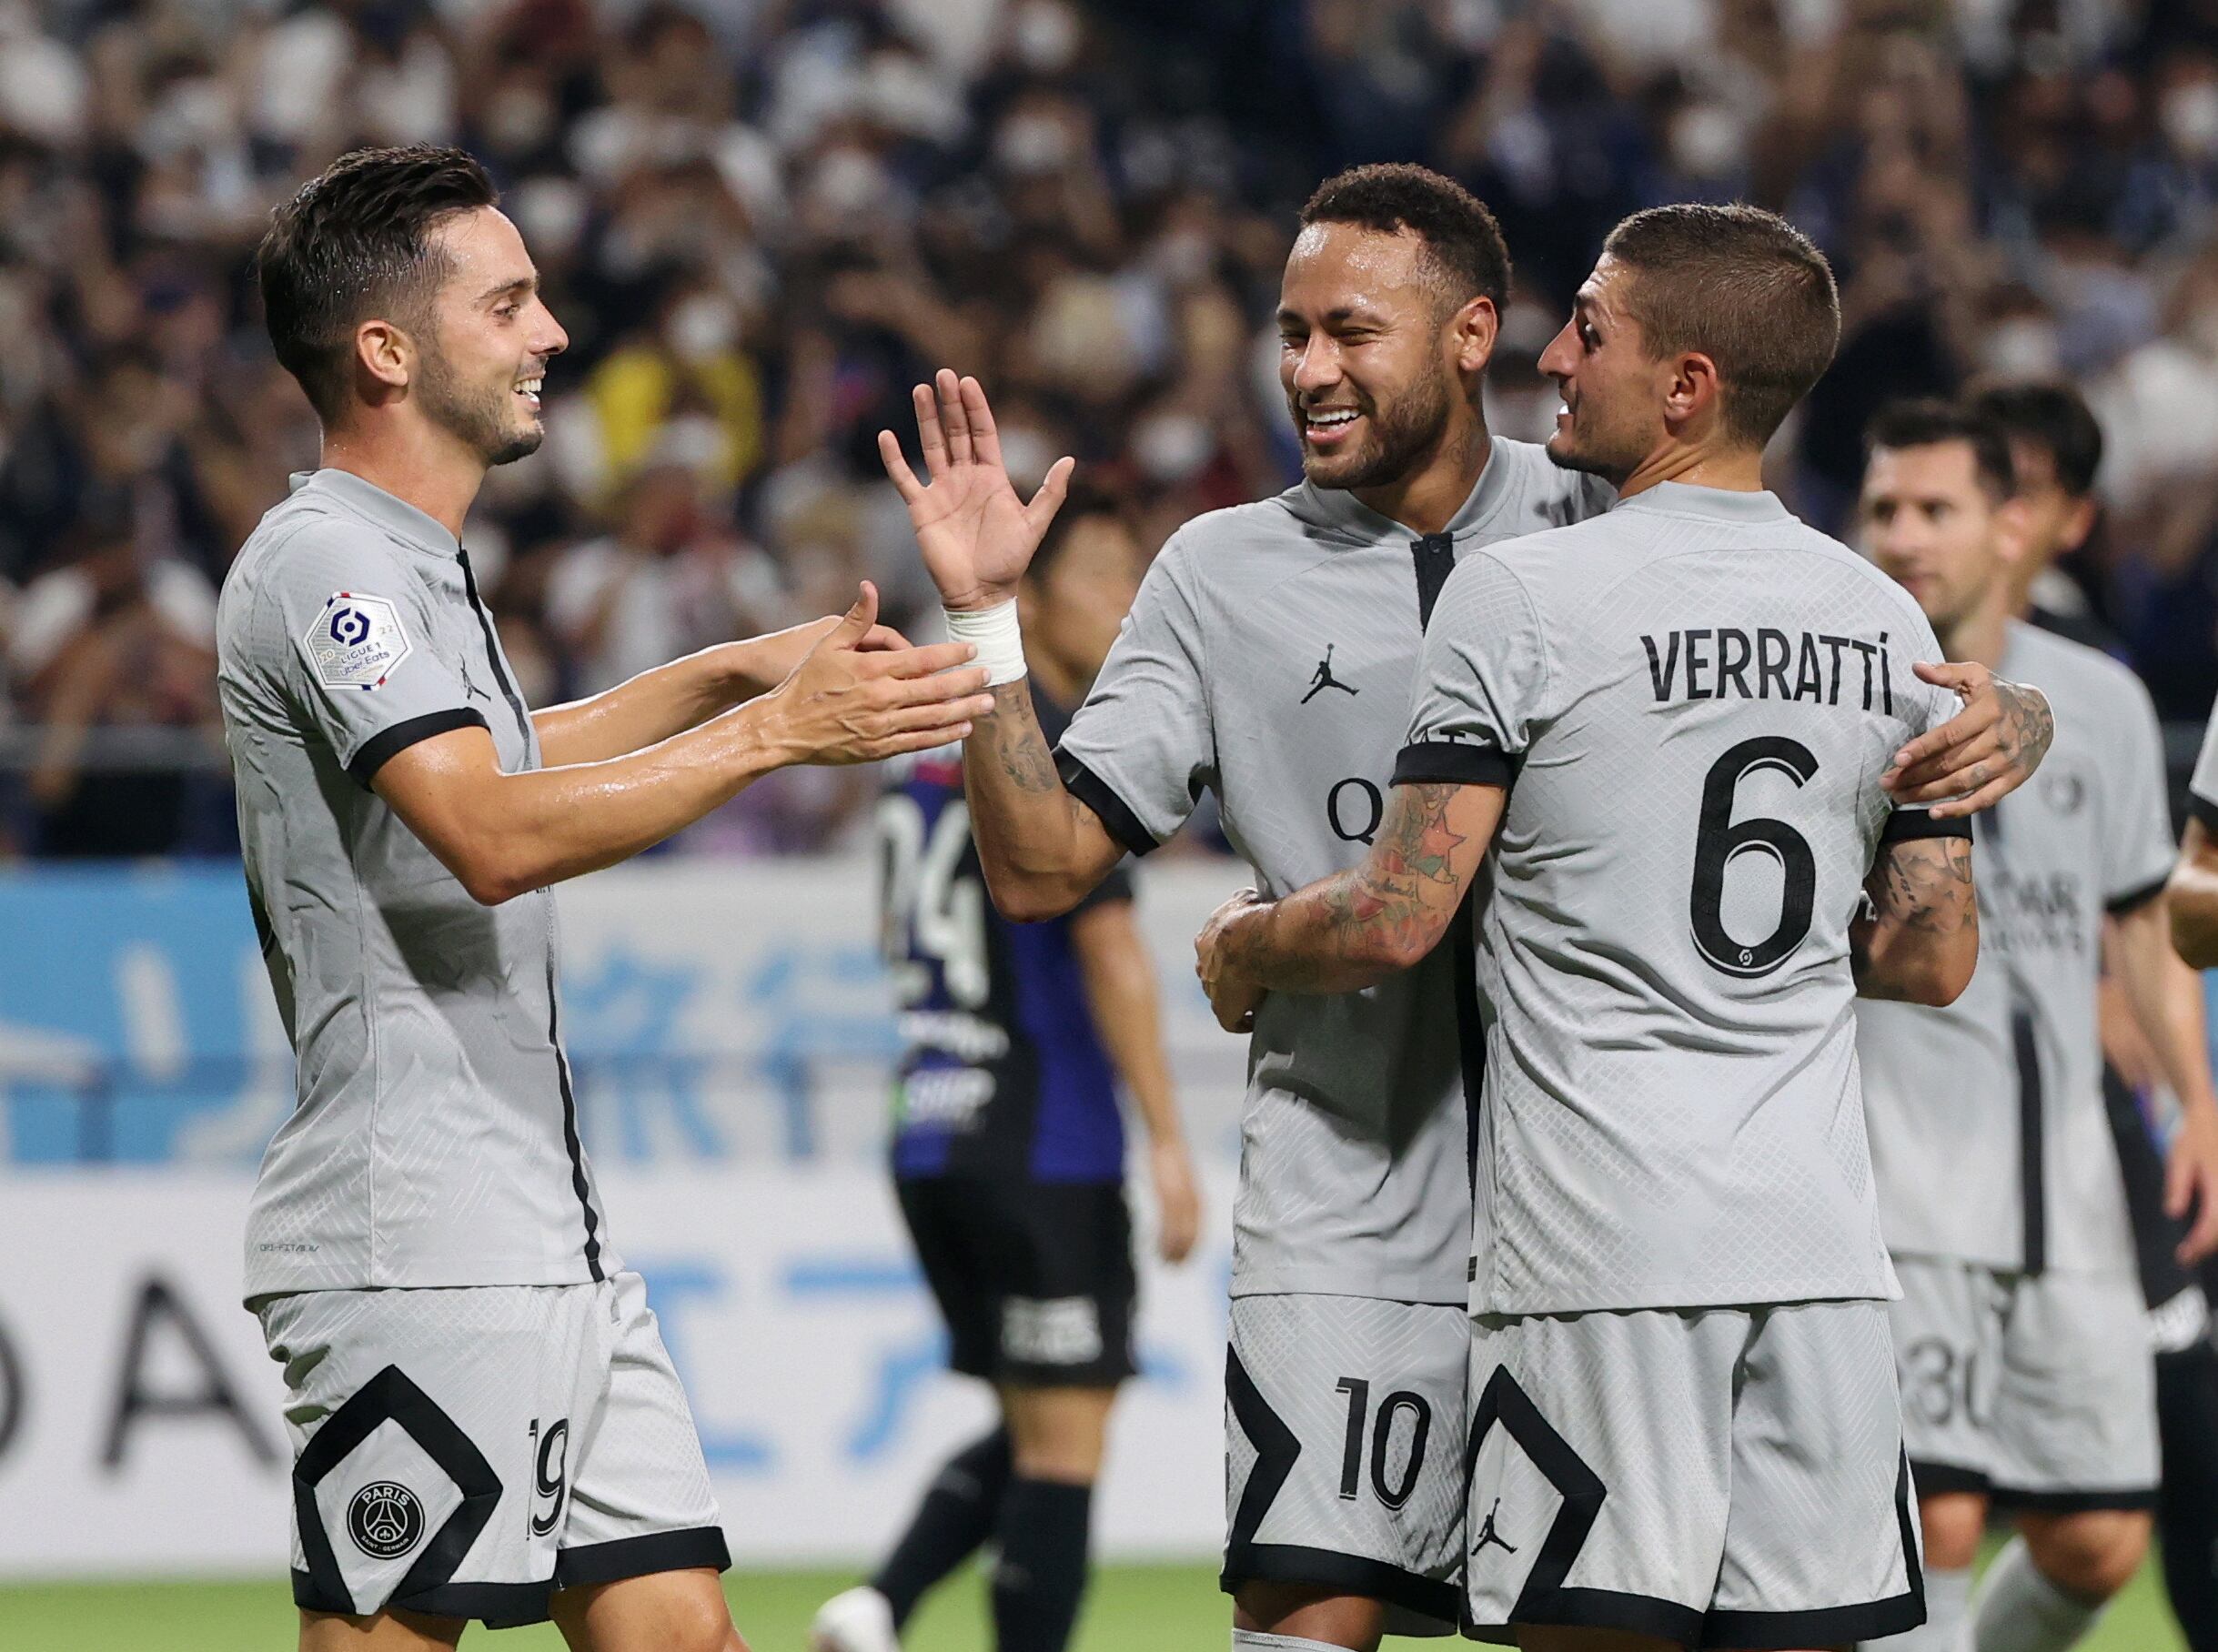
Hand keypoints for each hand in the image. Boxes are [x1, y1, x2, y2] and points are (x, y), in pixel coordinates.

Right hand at [762, 583, 994, 764]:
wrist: (784, 727)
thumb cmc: (805, 682)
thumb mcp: (827, 643)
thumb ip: (857, 617)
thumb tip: (870, 585)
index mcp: (872, 670)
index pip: (923, 660)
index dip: (953, 655)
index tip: (974, 650)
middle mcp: (881, 699)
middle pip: (936, 690)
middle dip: (967, 683)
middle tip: (990, 675)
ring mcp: (881, 727)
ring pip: (933, 718)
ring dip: (964, 711)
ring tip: (987, 703)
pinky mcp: (878, 749)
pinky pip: (919, 742)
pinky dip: (944, 735)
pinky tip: (962, 728)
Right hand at [879, 368, 1074, 611]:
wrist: (981, 593)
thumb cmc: (1009, 561)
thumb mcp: (1035, 524)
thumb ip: (1051, 493)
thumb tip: (1070, 460)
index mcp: (992, 477)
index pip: (982, 433)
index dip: (975, 408)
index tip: (969, 382)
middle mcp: (965, 478)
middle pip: (955, 432)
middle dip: (950, 404)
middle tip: (944, 374)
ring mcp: (942, 491)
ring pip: (931, 446)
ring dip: (925, 419)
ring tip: (920, 390)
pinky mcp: (921, 508)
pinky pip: (904, 478)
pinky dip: (895, 459)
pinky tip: (886, 436)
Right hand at [1148, 1138, 1201, 1264]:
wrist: (1166, 1136)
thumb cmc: (1170, 1155)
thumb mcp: (1179, 1175)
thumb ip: (1182, 1191)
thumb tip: (1178, 1205)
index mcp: (1195, 1193)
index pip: (1199, 1223)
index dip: (1195, 1242)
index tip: (1189, 1257)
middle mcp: (1191, 1196)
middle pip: (1193, 1229)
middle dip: (1187, 1250)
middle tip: (1178, 1267)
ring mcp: (1179, 1195)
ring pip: (1181, 1228)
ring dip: (1175, 1248)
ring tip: (1166, 1263)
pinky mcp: (1166, 1192)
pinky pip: (1168, 1220)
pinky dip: (1165, 1236)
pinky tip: (1158, 1247)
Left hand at [1195, 888, 1267, 1032]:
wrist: (1248, 940)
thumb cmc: (1250, 917)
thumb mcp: (1244, 900)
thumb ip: (1241, 902)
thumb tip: (1246, 898)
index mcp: (1205, 941)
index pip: (1212, 952)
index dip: (1227, 957)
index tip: (1244, 958)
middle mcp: (1203, 966)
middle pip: (1212, 976)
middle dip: (1227, 979)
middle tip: (1250, 981)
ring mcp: (1212, 990)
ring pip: (1220, 998)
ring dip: (1235, 1000)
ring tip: (1255, 1002)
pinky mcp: (1223, 1010)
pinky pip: (1231, 1022)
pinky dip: (1241, 1022)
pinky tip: (1254, 1022)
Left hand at [1882, 664, 2053, 817]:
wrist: (2042, 715)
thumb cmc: (1997, 695)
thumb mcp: (1976, 676)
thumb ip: (1946, 673)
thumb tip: (1916, 667)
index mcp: (1988, 711)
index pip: (1950, 734)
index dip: (1922, 748)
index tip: (1897, 759)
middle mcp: (1999, 739)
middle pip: (1950, 763)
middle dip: (1915, 775)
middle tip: (1886, 783)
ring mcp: (2007, 762)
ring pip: (1961, 783)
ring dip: (1927, 793)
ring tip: (1899, 797)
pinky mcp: (2013, 780)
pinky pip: (1983, 799)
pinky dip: (1959, 809)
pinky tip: (1933, 813)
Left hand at [2168, 1100, 2217, 1264]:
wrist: (2210, 1121)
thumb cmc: (2193, 1139)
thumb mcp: (2178, 1159)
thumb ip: (2177, 1186)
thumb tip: (2174, 1213)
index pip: (2213, 1224)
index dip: (2199, 1244)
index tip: (2183, 1256)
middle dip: (2206, 1246)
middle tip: (2186, 1256)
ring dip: (2214, 1239)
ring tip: (2194, 1247)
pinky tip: (2205, 1233)